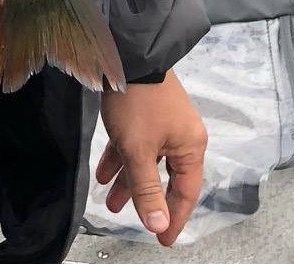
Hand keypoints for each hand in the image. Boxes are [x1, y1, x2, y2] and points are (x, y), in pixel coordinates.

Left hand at [95, 70, 206, 246]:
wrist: (127, 53)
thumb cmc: (137, 102)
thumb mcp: (139, 150)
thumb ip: (147, 189)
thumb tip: (158, 225)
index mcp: (189, 146)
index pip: (185, 193)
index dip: (173, 218)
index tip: (163, 239)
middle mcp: (180, 135)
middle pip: (164, 177)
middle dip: (143, 199)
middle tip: (132, 220)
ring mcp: (162, 122)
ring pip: (146, 160)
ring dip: (128, 180)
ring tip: (110, 200)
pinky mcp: (145, 112)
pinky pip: (136, 143)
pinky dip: (121, 157)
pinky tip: (104, 172)